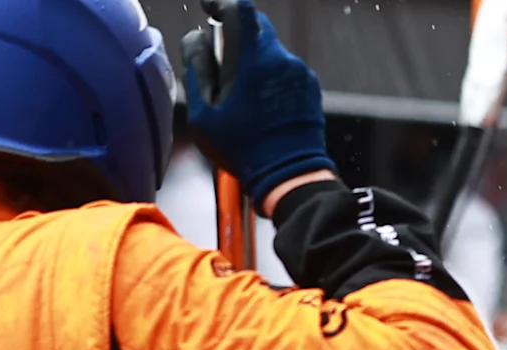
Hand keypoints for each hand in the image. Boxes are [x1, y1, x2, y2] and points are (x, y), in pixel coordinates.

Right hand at [183, 0, 331, 198]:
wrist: (290, 176)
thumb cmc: (242, 149)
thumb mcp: (203, 114)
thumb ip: (196, 68)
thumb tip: (196, 38)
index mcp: (252, 58)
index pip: (238, 7)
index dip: (220, 2)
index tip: (208, 8)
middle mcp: (280, 57)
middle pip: (256, 26)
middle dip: (236, 35)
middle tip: (221, 61)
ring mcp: (299, 72)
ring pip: (270, 51)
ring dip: (254, 61)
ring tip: (242, 97)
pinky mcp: (310, 87)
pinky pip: (285, 70)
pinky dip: (271, 78)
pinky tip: (262, 106)